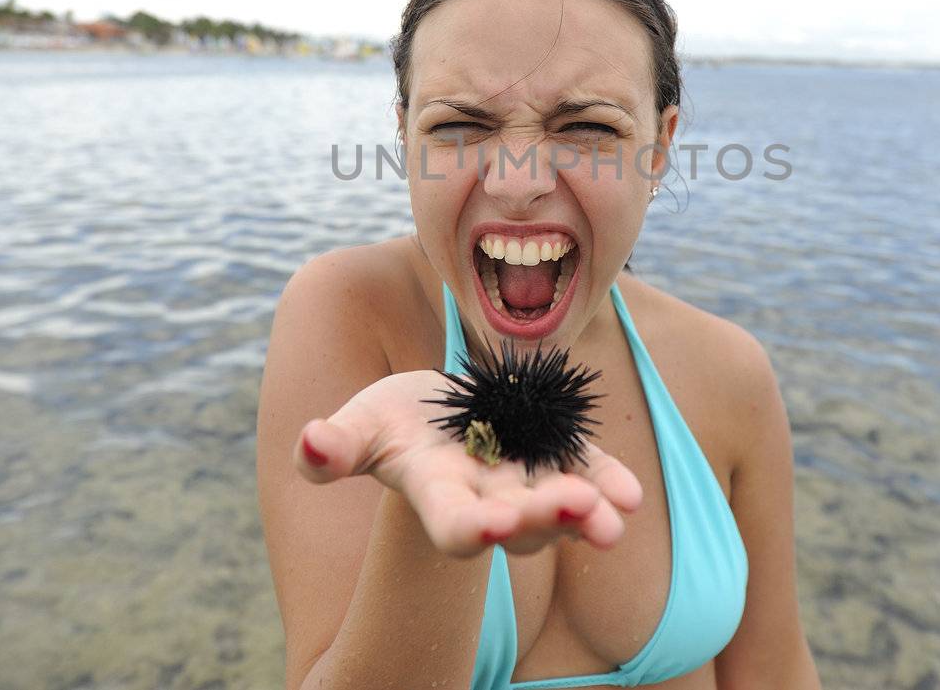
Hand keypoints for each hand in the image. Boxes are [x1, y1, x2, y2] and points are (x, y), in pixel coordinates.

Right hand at [294, 369, 643, 557]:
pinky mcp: (562, 458)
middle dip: (546, 519)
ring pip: (561, 511)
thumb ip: (336, 446)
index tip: (490, 525)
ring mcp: (530, 483)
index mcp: (438, 495)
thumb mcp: (362, 423)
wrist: (441, 411)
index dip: (471, 528)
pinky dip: (611, 484)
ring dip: (587, 513)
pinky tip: (631, 496)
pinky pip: (591, 475)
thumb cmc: (394, 420)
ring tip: (614, 516)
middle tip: (575, 509)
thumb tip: (308, 445)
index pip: (454, 524)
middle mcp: (489, 500)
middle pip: (520, 526)